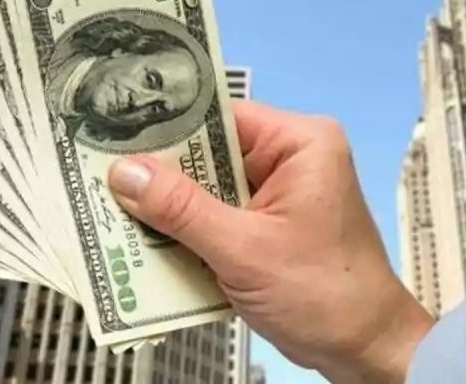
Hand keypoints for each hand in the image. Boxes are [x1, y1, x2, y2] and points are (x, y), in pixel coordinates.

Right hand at [107, 100, 433, 383]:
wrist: (366, 348)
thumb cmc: (324, 294)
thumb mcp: (242, 249)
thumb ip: (181, 209)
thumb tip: (124, 172)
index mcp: (300, 142)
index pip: (220, 116)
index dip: (166, 127)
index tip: (112, 134)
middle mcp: (292, 157)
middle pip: (210, 152)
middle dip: (162, 173)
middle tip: (99, 178)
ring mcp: (282, 192)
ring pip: (210, 186)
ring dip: (171, 206)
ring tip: (111, 210)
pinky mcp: (271, 225)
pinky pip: (220, 215)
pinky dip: (190, 230)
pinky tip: (147, 241)